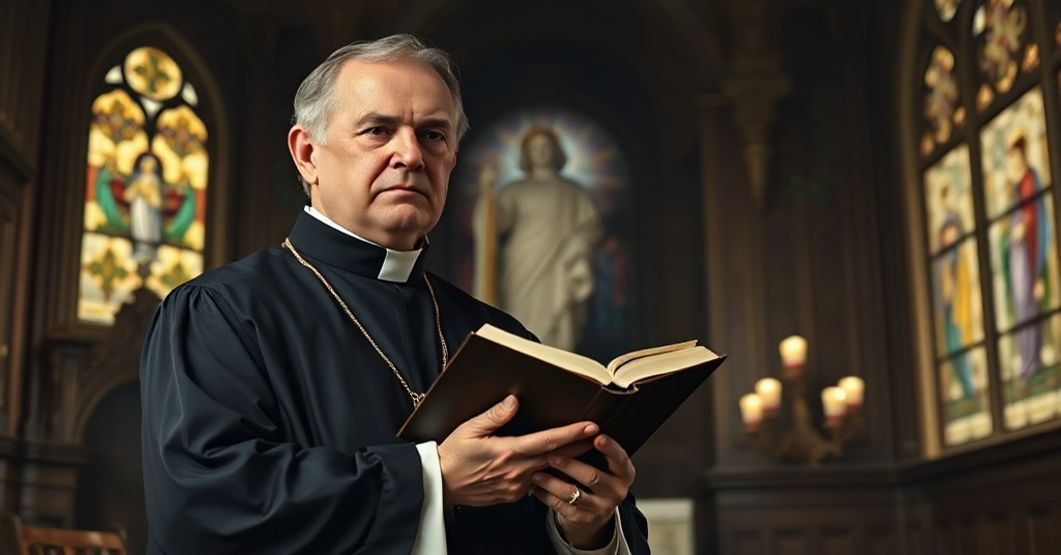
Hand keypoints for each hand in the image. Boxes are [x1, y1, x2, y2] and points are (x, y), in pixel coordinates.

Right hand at [437, 395, 598, 506]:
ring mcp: (517, 486)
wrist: (441, 485)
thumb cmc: (452, 455)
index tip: (591, 426)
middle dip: (579, 446)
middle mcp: (517, 471)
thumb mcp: (469, 429)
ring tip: (584, 448)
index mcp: (508, 452)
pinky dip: (548, 473)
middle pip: (557, 457)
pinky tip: (556, 464)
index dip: (572, 433)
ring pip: (549, 471)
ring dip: (567, 461)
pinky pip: (536, 483)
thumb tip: (514, 400)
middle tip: (600, 436)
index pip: (548, 441)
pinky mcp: (514, 495)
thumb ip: (494, 415)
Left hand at [530, 435, 634, 548]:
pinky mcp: (583, 519)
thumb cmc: (595, 476)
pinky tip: (535, 488)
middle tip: (551, 455)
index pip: (620, 459)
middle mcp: (616, 491)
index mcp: (624, 473)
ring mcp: (600, 508)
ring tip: (536, 473)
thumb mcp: (603, 463)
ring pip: (572, 493)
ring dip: (551, 482)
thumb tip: (584, 425)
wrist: (593, 511)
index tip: (597, 436)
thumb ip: (595, 447)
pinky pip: (561, 506)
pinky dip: (546, 496)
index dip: (610, 448)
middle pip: (593, 476)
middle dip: (570, 465)